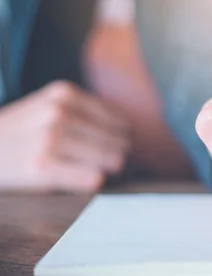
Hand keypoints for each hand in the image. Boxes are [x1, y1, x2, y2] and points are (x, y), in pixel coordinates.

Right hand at [0, 81, 130, 191]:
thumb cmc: (18, 135)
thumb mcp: (47, 107)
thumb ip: (85, 113)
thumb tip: (130, 131)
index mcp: (64, 94)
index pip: (120, 122)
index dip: (119, 140)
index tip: (112, 150)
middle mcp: (60, 112)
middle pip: (120, 142)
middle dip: (116, 156)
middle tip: (103, 165)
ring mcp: (51, 138)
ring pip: (112, 160)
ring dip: (105, 170)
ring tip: (87, 170)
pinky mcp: (42, 167)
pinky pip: (94, 178)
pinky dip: (90, 181)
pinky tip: (75, 179)